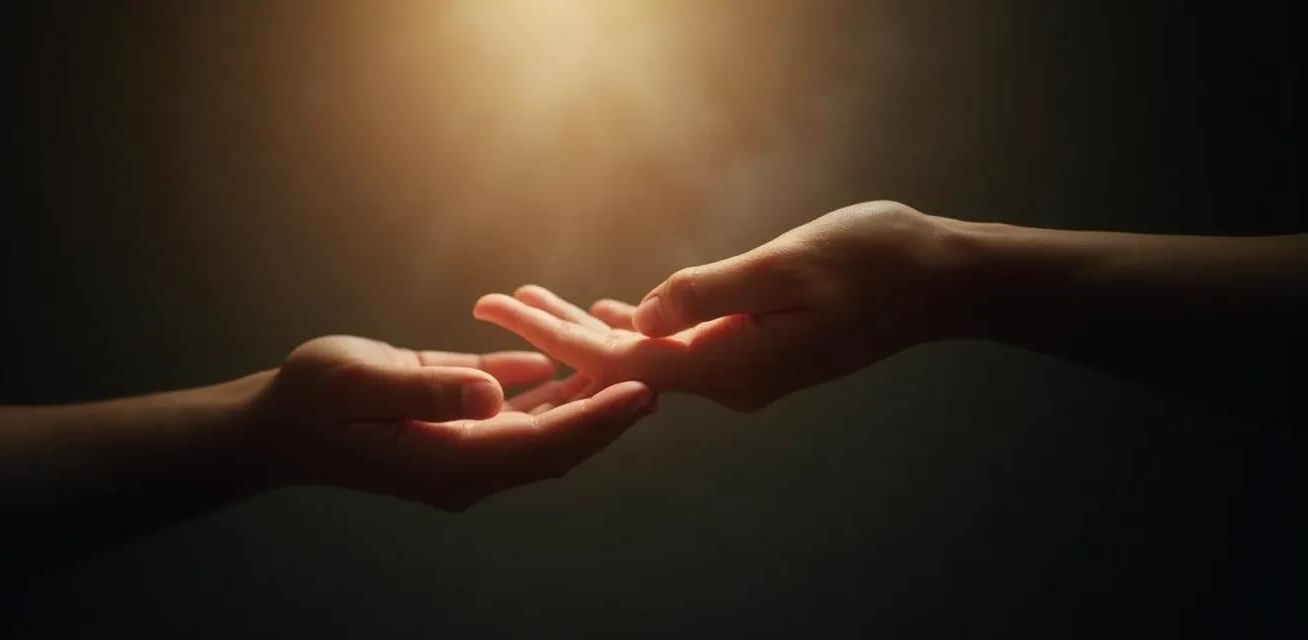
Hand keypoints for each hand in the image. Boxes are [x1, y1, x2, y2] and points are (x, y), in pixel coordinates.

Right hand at [243, 335, 655, 510]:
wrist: (276, 424)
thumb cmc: (311, 402)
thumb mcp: (360, 385)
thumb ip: (427, 390)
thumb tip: (492, 393)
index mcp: (450, 461)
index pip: (542, 443)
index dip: (596, 419)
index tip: (642, 393)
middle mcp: (466, 464)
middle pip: (557, 444)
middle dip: (610, 415)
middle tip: (663, 377)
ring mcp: (463, 448)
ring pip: (542, 429)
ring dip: (586, 402)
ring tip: (635, 366)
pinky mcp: (455, 426)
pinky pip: (514, 411)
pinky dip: (547, 389)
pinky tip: (575, 359)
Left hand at [473, 201, 967, 410]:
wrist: (941, 284)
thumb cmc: (876, 264)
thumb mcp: (790, 267)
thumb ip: (712, 291)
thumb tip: (642, 313)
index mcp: (733, 366)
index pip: (623, 360)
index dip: (556, 338)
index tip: (501, 313)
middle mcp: (730, 380)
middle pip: (622, 363)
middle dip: (553, 337)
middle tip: (488, 304)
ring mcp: (742, 370)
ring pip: (646, 353)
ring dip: (588, 330)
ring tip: (527, 304)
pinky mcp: (754, 352)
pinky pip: (680, 345)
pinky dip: (638, 326)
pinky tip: (609, 312)